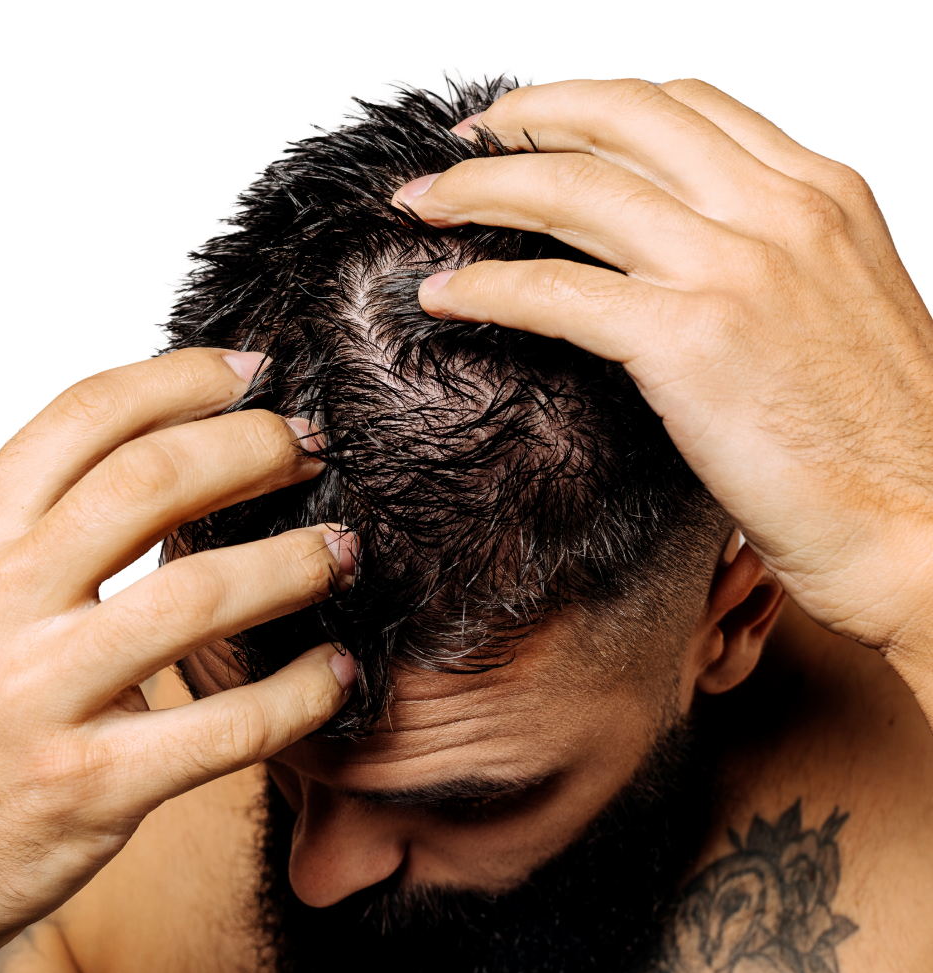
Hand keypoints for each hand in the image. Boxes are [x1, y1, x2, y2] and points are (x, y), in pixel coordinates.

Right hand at [0, 348, 355, 972]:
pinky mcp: (89, 786)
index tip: (253, 373)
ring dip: (296, 562)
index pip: (84, 415)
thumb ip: (37, 524)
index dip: (184, 380)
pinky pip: (227, 726)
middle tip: (311, 450)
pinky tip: (335, 671)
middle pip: (152, 481)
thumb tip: (166, 457)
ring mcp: (37, 695)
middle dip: (254, 450)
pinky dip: (300, 692)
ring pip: (201, 594)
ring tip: (341, 553)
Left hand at [392, 78, 932, 706]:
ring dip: (482, 189)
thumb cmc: (886, 447)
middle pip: (617, 121)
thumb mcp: (842, 318)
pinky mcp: (690, 341)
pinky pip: (557, 291)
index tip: (538, 128)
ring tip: (426, 204)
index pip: (686, 107)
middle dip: (522, 121)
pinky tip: (445, 295)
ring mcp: (735, 268)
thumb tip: (684, 268)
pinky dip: (487, 286)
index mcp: (822, 196)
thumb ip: (773, 271)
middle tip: (462, 145)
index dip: (594, 106)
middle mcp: (779, 212)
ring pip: (573, 190)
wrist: (928, 529)